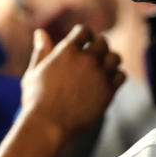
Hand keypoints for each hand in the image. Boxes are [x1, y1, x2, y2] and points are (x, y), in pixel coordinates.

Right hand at [20, 26, 124, 141]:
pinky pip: (121, 76)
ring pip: (115, 58)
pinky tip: (108, 80)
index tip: (84, 40)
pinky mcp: (109, 92)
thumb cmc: (36, 100)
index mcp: (67, 51)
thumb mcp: (34, 72)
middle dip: (99, 45)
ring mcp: (100, 75)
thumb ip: (41, 51)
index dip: (85, 34)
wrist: (48, 125)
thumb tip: (40, 32)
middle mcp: (86, 60)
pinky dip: (116, 75)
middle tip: (95, 52)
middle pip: (102, 42)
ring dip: (110, 59)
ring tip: (103, 66)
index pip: (84, 31)